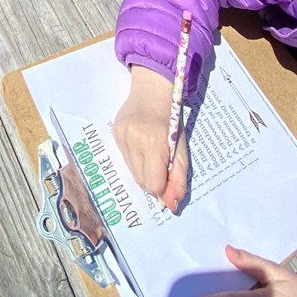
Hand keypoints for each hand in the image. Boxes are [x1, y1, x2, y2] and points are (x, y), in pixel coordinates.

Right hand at [112, 65, 187, 210]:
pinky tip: (142, 146)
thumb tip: (171, 206)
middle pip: (142, 181)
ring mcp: (121, 137)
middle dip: (154, 181)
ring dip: (144, 171)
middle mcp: (134, 141)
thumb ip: (178, 179)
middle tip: (163, 168)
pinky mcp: (115, 134)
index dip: (163, 187)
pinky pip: (125, 159)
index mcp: (154, 143)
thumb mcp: (182, 149)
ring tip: (153, 155)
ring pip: (132, 172)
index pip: (153, 184)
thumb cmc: (172, 119)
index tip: (169, 180)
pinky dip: (136, 160)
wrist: (151, 91)